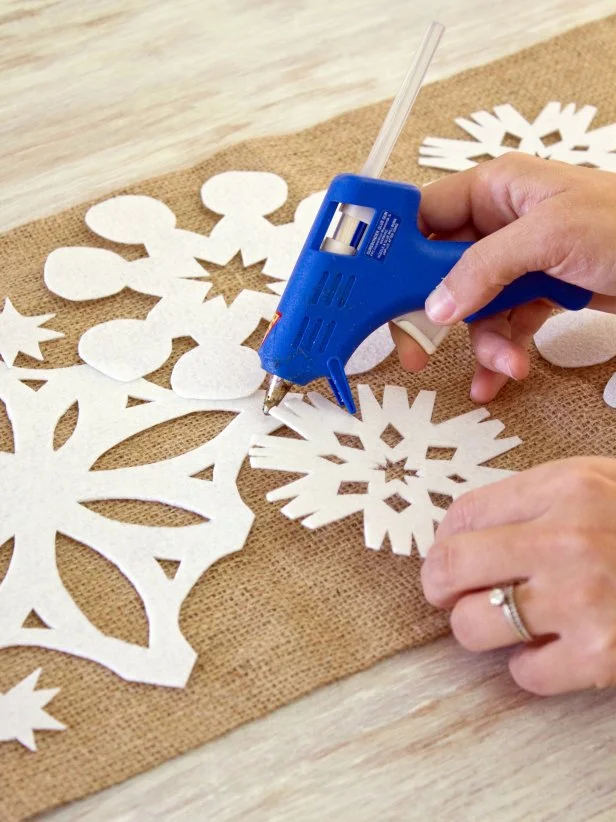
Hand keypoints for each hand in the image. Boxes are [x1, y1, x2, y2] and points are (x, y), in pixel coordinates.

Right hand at [393, 154, 615, 402]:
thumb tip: (438, 302)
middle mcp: (501, 223)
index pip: (424, 215)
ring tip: (503, 365)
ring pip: (474, 307)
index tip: (372, 285)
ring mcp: (519, 261)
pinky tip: (504, 374)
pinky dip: (502, 352)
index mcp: (497, 188)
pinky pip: (504, 324)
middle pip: (440, 270)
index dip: (393, 249)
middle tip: (415, 348)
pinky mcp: (538, 291)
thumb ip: (484, 267)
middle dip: (433, 313)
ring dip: (483, 342)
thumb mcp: (550, 237)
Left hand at [421, 457, 615, 695]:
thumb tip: (463, 527)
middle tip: (449, 592)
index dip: (445, 538)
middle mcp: (566, 540)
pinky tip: (553, 648)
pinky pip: (524, 673)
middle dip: (439, 584)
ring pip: (473, 624)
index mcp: (564, 488)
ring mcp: (583, 601)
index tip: (449, 553)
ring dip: (478, 627)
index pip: (464, 513)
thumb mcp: (600, 483)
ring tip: (504, 620)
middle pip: (451, 566)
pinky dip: (530, 666)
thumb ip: (535, 498)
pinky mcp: (601, 658)